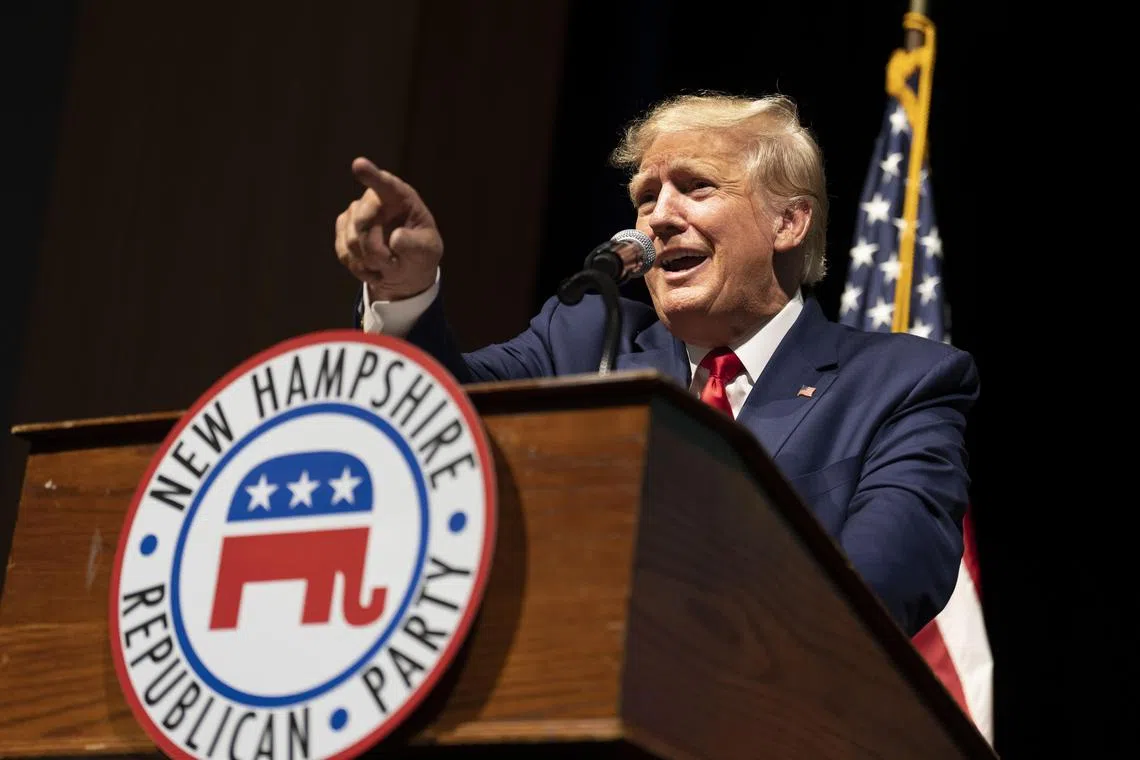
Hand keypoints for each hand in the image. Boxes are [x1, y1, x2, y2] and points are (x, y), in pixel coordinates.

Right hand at [335, 157, 442, 301]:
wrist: (406, 268)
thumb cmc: (421, 252)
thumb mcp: (428, 250)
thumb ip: (416, 244)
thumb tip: (396, 238)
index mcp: (400, 197)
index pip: (385, 184)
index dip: (371, 174)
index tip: (359, 165)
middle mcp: (374, 199)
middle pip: (362, 222)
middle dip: (375, 249)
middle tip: (393, 263)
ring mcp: (355, 212)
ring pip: (351, 241)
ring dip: (370, 261)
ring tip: (387, 264)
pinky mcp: (343, 229)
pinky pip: (344, 253)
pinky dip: (360, 267)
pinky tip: (374, 266)